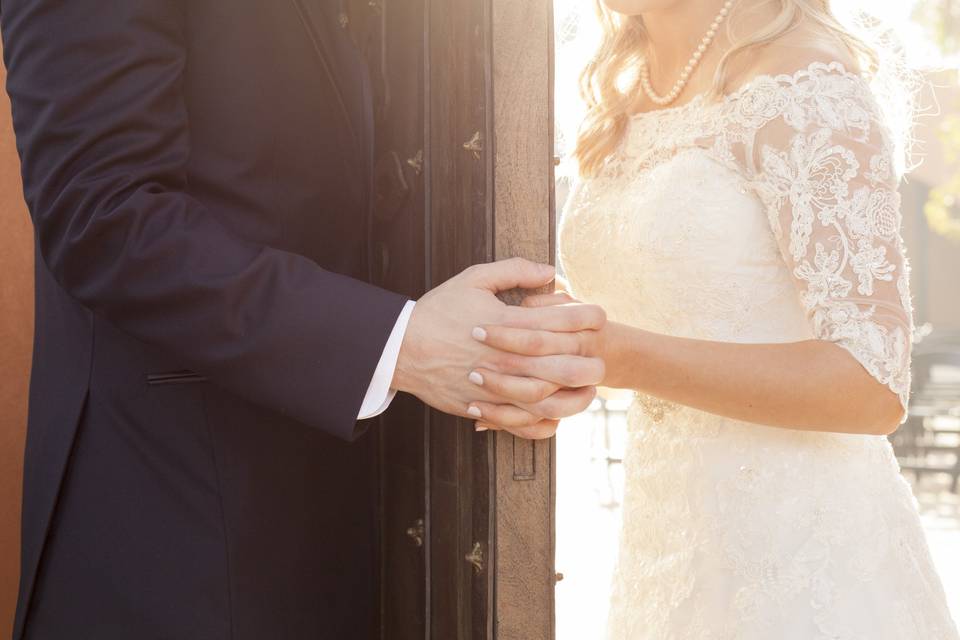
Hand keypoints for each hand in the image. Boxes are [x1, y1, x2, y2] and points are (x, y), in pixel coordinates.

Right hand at [392, 258, 605, 436]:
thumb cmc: (437, 312)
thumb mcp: (473, 279)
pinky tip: (556, 415)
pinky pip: (524, 425)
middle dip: (592, 362)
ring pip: (551, 401)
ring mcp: (498, 388)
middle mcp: (508, 359)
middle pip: (567, 366)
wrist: (400, 348)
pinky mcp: (486, 408)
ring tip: (588, 390)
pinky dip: (546, 425)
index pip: (563, 320)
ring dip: (576, 397)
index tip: (598, 315)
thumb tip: (550, 270)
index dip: (588, 316)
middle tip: (600, 357)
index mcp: (509, 324)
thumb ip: (514, 270)